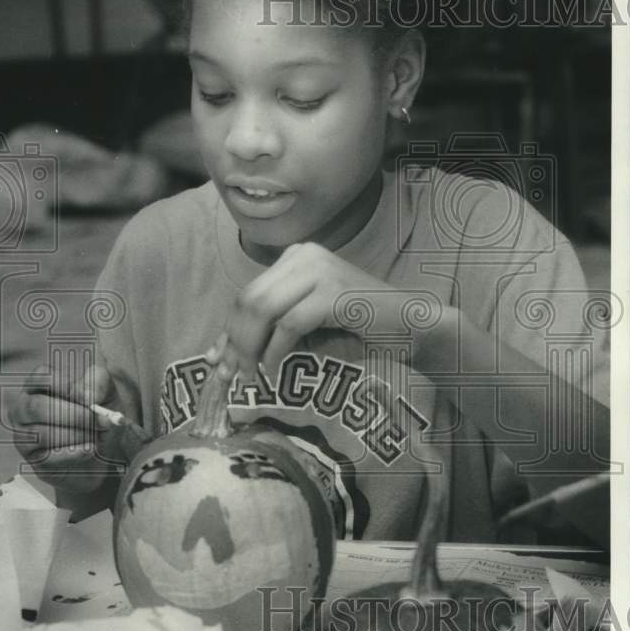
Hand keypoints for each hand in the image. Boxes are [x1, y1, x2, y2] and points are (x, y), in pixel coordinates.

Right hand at [9, 361, 121, 493]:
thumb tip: (88, 396)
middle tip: (96, 420)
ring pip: (44, 434)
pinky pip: (50, 458)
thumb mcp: (106, 393)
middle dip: (73, 415)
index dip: (65, 386)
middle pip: (37, 407)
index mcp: (40, 384)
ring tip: (94, 435)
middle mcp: (25, 408)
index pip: (41, 377)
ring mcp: (24, 435)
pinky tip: (89, 449)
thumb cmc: (97, 414)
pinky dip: (75, 454)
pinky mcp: (33, 460)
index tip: (88, 398)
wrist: (103, 450)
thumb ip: (99, 382)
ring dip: (77, 435)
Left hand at [210, 242, 392, 377]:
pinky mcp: (332, 292)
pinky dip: (276, 350)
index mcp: (296, 257)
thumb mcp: (306, 325)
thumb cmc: (359, 329)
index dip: (228, 329)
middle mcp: (304, 255)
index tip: (218, 361)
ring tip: (251, 374)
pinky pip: (289, 324)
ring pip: (263, 309)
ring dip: (250, 347)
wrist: (411, 327)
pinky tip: (276, 368)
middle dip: (234, 340)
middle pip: (249, 299)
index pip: (248, 292)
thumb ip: (269, 330)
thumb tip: (219, 354)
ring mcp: (319, 271)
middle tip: (230, 374)